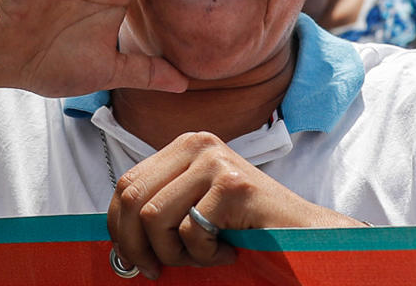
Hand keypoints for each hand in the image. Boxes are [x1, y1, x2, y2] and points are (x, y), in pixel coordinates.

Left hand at [106, 132, 356, 278]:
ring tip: (202, 256)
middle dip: (137, 245)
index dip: (118, 229)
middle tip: (158, 270)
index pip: (125, 184)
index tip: (133, 260)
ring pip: (155, 217)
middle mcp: (197, 144)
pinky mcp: (232, 184)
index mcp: (183, 146)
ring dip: (174, 253)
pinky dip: (204, 255)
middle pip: (132, 198)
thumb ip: (159, 206)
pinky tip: (227, 251)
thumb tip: (115, 236)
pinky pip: (190, 231)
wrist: (300, 233)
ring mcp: (216, 161)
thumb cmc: (243, 226)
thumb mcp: (192, 206)